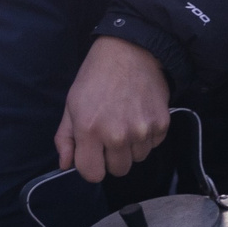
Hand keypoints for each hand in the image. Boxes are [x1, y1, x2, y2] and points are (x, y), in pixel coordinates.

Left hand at [54, 36, 169, 182]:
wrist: (130, 52)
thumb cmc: (96, 77)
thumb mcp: (71, 104)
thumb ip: (65, 138)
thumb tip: (65, 165)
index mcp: (90, 130)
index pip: (93, 174)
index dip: (91, 166)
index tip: (92, 155)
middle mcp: (118, 135)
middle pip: (118, 170)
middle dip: (112, 158)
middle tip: (109, 136)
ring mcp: (142, 131)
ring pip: (137, 159)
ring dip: (131, 148)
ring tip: (124, 122)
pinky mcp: (162, 125)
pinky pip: (153, 145)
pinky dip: (147, 137)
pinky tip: (138, 117)